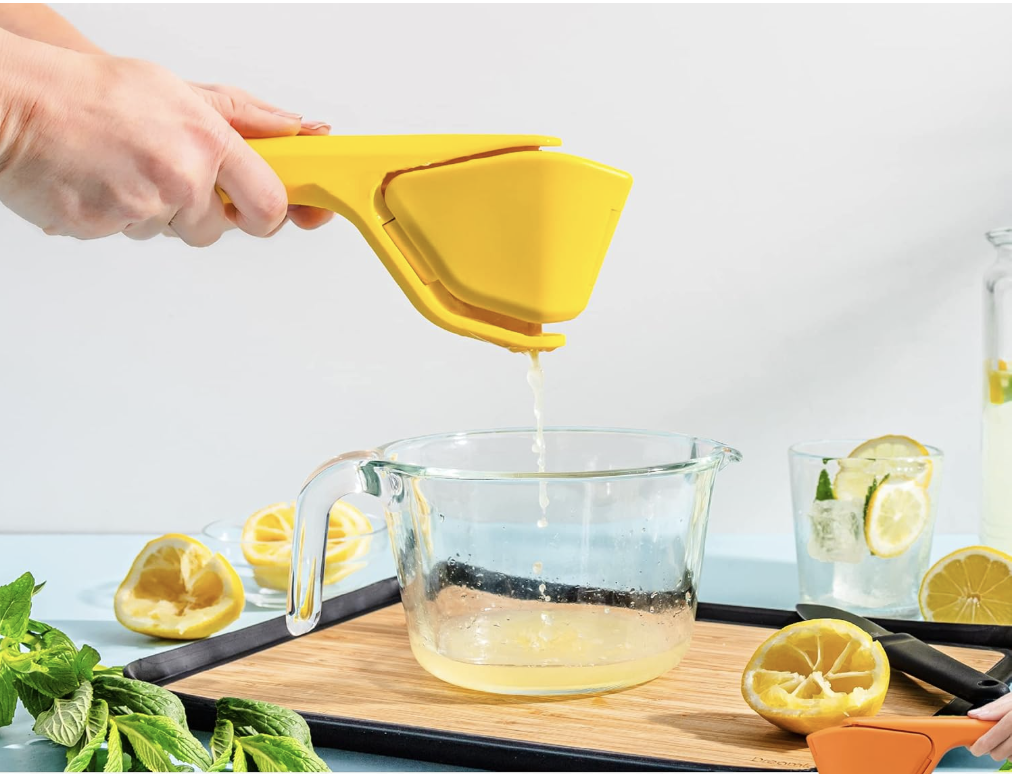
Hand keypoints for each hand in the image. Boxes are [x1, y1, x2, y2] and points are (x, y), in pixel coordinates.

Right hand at [0, 32, 330, 245]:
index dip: (268, 212)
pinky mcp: (107, 229)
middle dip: (202, 211)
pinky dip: (119, 215)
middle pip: (216, 227)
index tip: (262, 209)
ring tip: (127, 168)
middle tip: (172, 175)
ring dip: (157, 212)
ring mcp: (143, 207)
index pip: (270, 202)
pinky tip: (102, 180)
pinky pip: (130, 234)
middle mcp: (181, 177)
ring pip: (171, 231)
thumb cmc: (90, 92)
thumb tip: (295, 129)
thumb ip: (242, 118)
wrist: (15, 106)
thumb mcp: (177, 91)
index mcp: (206, 141)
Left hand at [968, 692, 1011, 762]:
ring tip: (1006, 740)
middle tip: (989, 742)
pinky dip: (1013, 755)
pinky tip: (1013, 745)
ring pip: (1010, 758)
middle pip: (1000, 752)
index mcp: (1013, 718)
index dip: (982, 744)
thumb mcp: (1012, 700)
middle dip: (991, 749)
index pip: (994, 736)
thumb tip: (975, 714)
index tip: (974, 747)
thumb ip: (994, 708)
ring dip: (1005, 753)